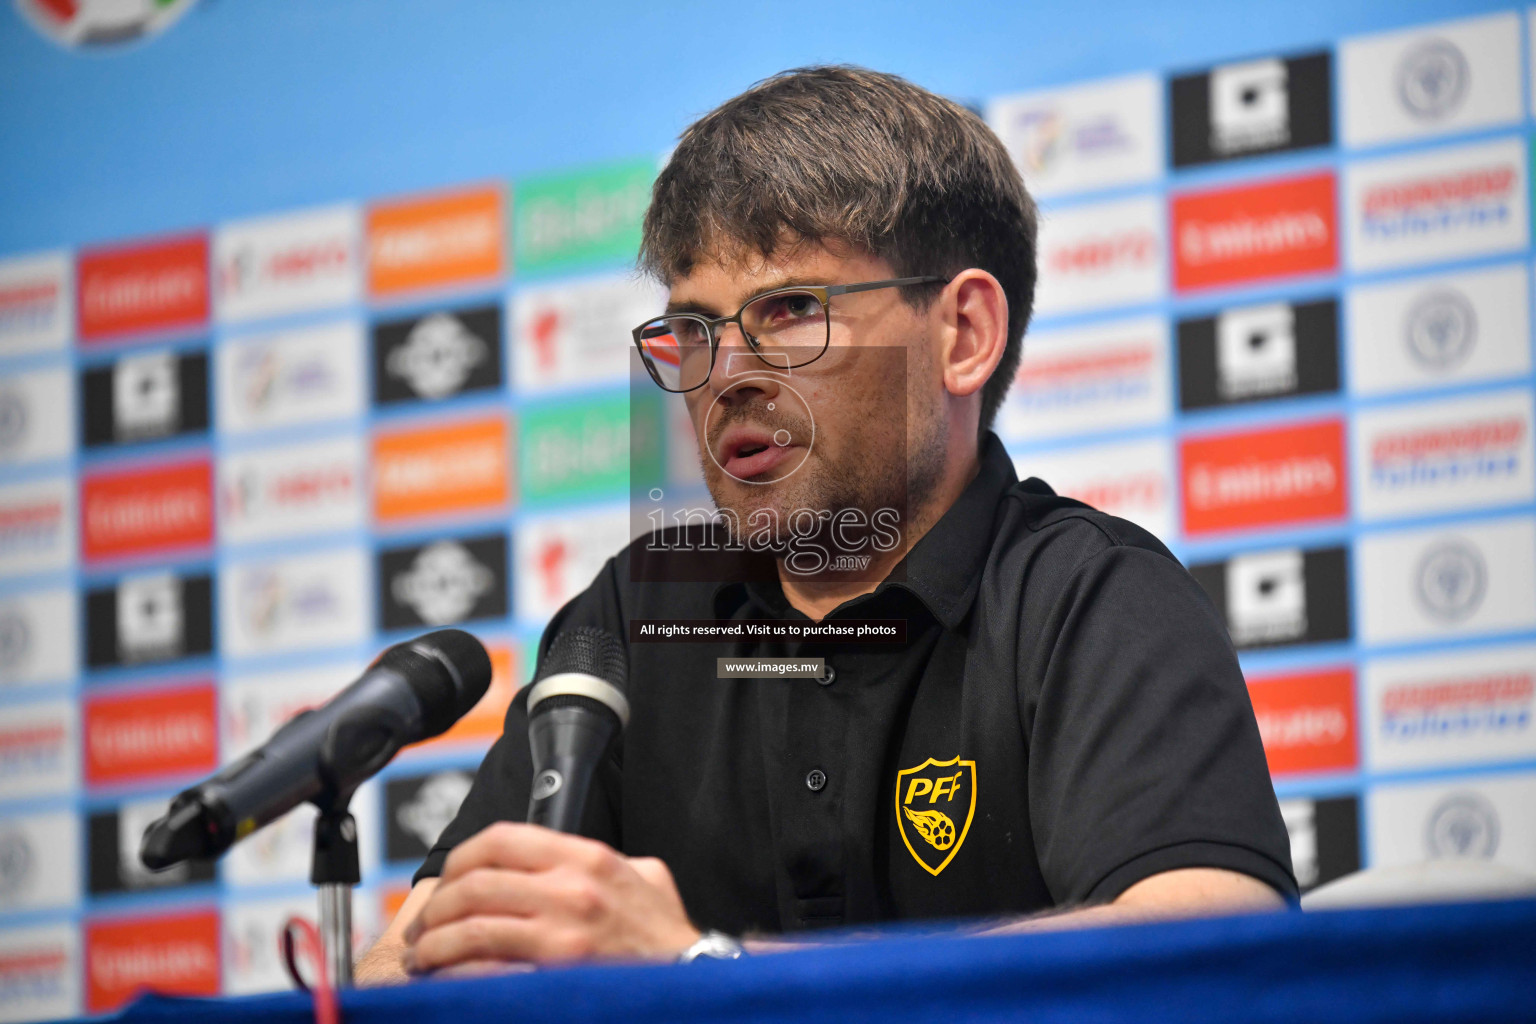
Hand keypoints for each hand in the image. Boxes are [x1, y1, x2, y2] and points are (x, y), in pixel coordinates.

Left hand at [402, 822, 701, 971]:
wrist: (691, 979)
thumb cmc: (668, 939)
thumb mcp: (647, 878)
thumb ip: (608, 861)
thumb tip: (572, 856)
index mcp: (588, 858)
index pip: (501, 839)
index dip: (461, 858)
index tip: (448, 880)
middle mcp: (571, 889)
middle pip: (474, 883)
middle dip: (435, 907)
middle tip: (423, 927)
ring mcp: (562, 934)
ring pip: (469, 927)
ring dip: (434, 944)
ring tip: (423, 958)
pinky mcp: (554, 975)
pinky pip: (485, 970)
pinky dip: (456, 976)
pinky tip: (446, 982)